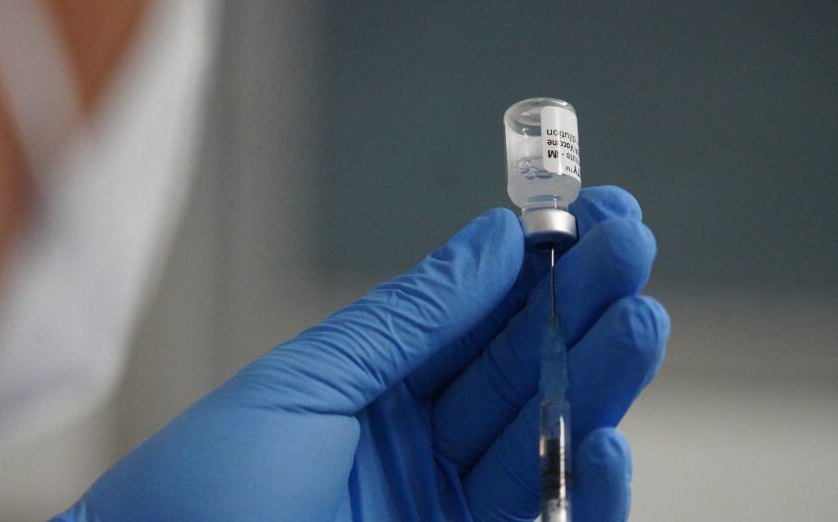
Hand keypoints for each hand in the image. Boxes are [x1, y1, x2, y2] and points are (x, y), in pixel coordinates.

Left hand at [55, 186, 668, 520]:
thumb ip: (409, 320)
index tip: (587, 210)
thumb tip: (493, 239)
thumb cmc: (199, 490)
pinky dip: (581, 488)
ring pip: (544, 441)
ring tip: (638, 319)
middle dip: (579, 307)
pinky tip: (603, 436)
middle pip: (522, 372)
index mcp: (375, 391)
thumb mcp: (305, 385)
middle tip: (630, 244)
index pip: (475, 320)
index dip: (534, 266)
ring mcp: (445, 508)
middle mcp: (420, 447)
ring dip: (596, 383)